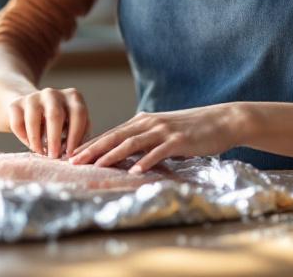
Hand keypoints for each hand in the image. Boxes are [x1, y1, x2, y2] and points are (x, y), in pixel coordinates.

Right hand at [7, 87, 89, 157]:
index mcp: (73, 97)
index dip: (75, 135)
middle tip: (53, 156)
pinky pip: (17, 124)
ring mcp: (33, 97)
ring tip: (40, 152)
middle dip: (54, 139)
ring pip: (33, 119)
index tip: (70, 154)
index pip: (78, 114)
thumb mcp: (74, 126)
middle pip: (55, 115)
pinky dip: (23, 137)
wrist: (33, 109)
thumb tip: (75, 155)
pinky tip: (30, 144)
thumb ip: (79, 137)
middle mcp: (53, 93)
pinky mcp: (16, 104)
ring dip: (37, 140)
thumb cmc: (61, 123)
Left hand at [69, 103, 250, 172]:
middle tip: (72, 162)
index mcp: (142, 121)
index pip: (110, 134)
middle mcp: (149, 123)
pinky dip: (145, 161)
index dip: (90, 145)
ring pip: (132, 143)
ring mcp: (163, 131)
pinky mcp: (179, 140)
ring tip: (95, 166)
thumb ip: (144, 139)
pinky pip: (158, 151)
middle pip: (114, 137)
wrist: (222, 120)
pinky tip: (133, 171)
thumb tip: (125, 154)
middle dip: (91, 149)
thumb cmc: (192, 129)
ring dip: (111, 155)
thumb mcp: (163, 132)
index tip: (71, 156)